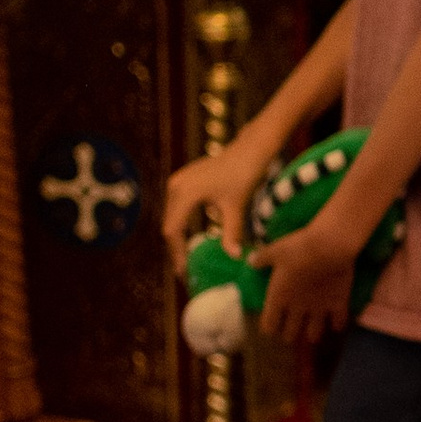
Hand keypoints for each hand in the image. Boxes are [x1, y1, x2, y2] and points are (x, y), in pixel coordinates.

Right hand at [163, 131, 268, 273]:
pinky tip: (190, 240)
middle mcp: (176, 186)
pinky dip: (182, 225)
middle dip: (176, 249)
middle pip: (169, 225)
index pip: (174, 230)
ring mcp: (178, 182)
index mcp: (185, 193)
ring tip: (186, 259)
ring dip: (178, 238)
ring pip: (172, 217)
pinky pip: (178, 208)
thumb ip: (232, 233)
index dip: (177, 253)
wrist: (251, 149)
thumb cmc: (245, 174)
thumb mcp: (237, 207)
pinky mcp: (184, 181)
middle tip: (185, 271)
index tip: (185, 272)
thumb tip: (234, 257)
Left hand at [254, 198, 362, 343]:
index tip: (270, 325)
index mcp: (279, 298)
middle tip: (290, 331)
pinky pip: (338, 323)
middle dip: (289, 334)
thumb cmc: (297, 248)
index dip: (269, 326)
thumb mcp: (275, 250)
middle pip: (290, 334)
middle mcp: (297, 309)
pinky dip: (337, 325)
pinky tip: (336, 324)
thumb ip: (261, 259)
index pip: (269, 325)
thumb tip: (250, 262)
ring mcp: (318, 309)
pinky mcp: (337, 305)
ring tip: (312, 334)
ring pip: (314, 334)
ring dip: (312, 334)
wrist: (328, 246)